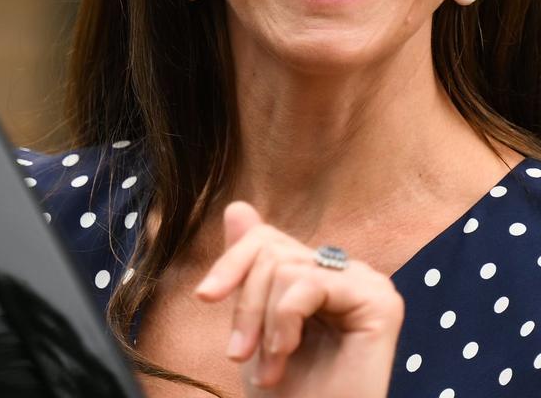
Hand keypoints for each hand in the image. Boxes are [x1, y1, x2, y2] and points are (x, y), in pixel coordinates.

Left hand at [194, 202, 403, 397]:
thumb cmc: (286, 393)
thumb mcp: (254, 322)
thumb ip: (251, 265)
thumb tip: (237, 206)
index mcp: (320, 274)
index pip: (266, 239)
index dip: (231, 264)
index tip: (204, 297)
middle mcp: (348, 273)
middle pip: (271, 250)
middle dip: (245, 305)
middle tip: (239, 355)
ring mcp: (368, 284)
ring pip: (285, 267)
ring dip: (263, 324)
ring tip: (268, 367)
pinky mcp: (380, 301)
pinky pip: (308, 283)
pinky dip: (284, 320)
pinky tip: (285, 355)